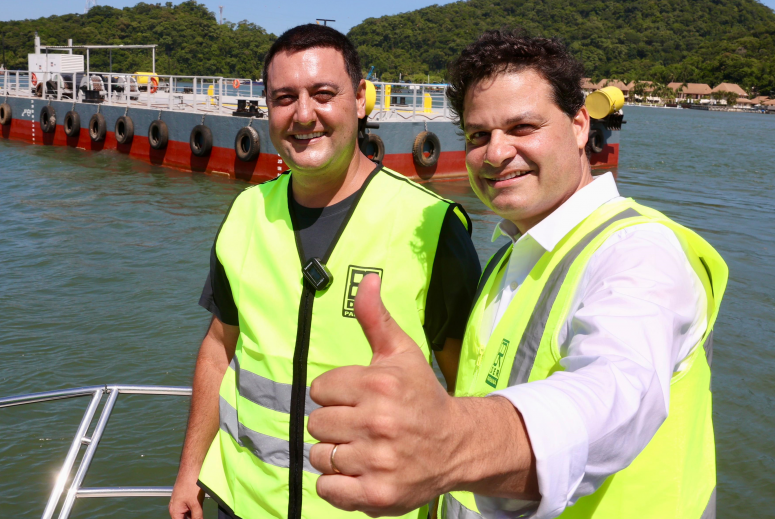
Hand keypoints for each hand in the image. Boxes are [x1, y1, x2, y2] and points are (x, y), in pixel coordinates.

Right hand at [169, 470, 204, 518]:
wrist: (192, 467)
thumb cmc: (190, 482)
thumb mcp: (196, 503)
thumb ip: (197, 516)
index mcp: (175, 511)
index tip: (197, 518)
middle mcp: (176, 507)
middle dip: (193, 518)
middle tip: (200, 515)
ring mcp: (181, 502)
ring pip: (188, 514)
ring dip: (195, 515)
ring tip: (199, 507)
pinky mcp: (186, 497)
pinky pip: (191, 507)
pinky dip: (196, 509)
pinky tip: (201, 507)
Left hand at [307, 274, 456, 515]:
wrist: (457, 445)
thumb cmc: (421, 395)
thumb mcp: (401, 353)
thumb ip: (376, 318)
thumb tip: (366, 279)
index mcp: (379, 385)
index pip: (320, 389)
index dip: (336, 393)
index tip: (358, 398)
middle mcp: (379, 423)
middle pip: (316, 423)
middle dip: (334, 423)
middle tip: (361, 425)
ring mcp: (378, 462)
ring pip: (319, 455)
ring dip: (334, 454)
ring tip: (361, 448)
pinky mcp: (377, 495)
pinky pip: (327, 489)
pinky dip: (337, 484)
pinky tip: (358, 471)